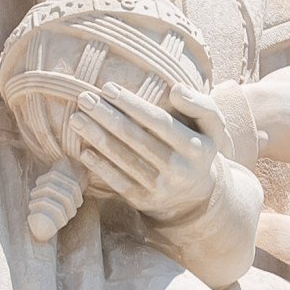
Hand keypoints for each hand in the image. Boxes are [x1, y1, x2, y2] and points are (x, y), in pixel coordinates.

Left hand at [63, 92, 223, 224]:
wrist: (195, 197)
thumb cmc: (197, 149)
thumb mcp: (212, 128)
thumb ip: (201, 105)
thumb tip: (176, 90)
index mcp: (196, 148)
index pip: (159, 122)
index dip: (132, 105)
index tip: (108, 88)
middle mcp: (178, 170)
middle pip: (136, 138)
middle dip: (107, 117)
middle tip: (84, 98)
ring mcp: (159, 188)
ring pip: (123, 159)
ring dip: (97, 138)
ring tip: (77, 118)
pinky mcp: (143, 201)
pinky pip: (118, 182)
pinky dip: (100, 166)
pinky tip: (83, 151)